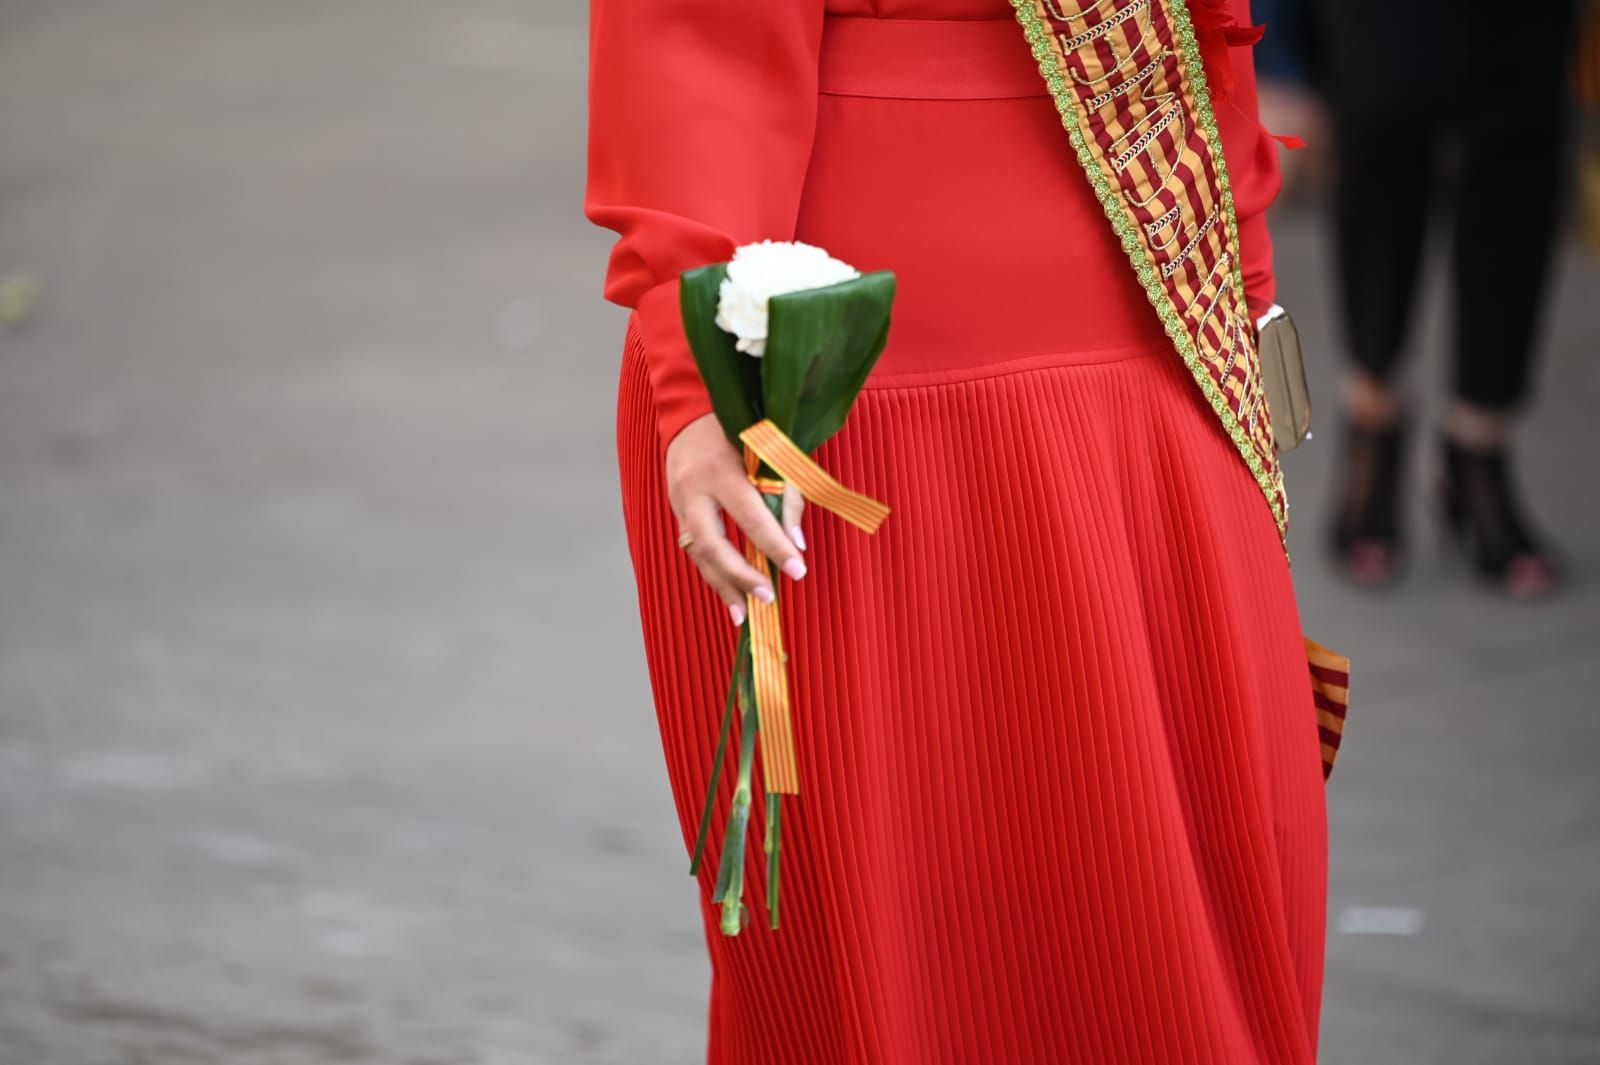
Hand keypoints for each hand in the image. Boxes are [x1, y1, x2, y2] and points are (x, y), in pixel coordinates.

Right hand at [666, 413, 806, 624]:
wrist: (690, 414)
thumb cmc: (740, 430)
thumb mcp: (769, 453)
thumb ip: (785, 495)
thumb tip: (796, 542)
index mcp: (720, 468)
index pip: (750, 516)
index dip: (774, 545)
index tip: (797, 569)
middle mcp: (693, 489)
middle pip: (713, 544)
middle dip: (741, 576)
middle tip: (768, 597)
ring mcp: (679, 503)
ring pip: (699, 554)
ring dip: (722, 587)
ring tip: (743, 615)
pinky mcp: (675, 513)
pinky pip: (694, 550)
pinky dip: (713, 574)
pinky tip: (729, 596)